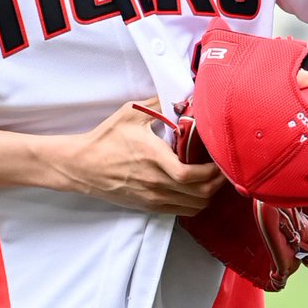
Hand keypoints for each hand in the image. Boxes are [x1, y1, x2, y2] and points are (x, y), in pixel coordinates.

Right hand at [48, 98, 223, 215]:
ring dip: (209, 194)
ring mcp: (152, 197)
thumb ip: (158, 104)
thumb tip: (182, 96)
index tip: (221, 159)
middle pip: (199, 194)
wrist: (81, 165)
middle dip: (218, 183)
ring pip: (194, 206)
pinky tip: (197, 189)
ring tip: (214, 178)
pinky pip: (181, 211)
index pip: (190, 175)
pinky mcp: (148, 206)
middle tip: (226, 168)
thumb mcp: (130, 113)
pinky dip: (195, 203)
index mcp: (153, 158)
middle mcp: (155, 182)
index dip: (213, 172)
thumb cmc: (105, 139)